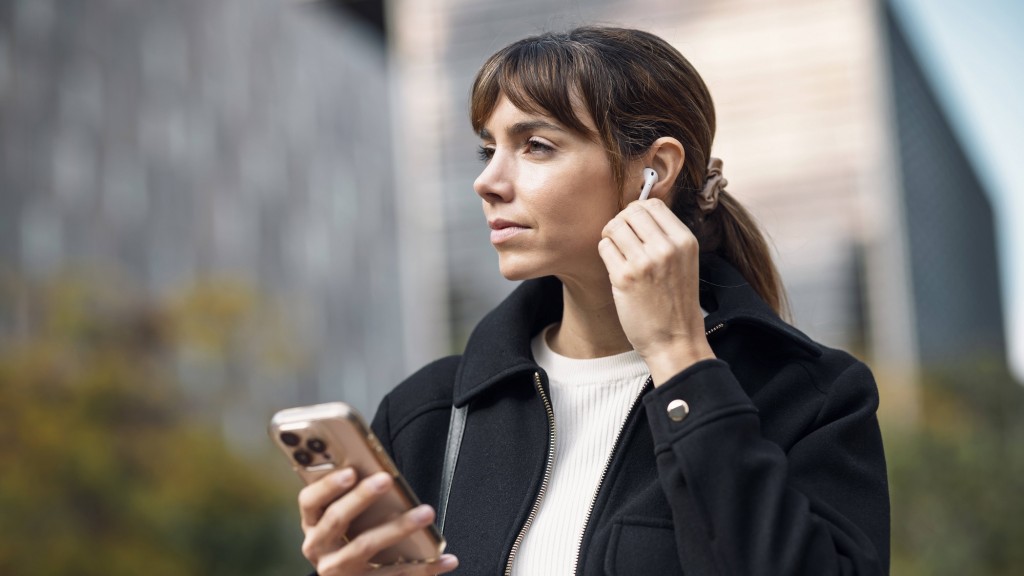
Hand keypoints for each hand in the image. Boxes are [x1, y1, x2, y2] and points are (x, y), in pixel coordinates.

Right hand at [298, 468, 458, 574]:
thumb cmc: (351, 538)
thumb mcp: (341, 521)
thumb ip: (352, 498)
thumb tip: (381, 471)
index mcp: (313, 524)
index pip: (310, 501)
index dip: (327, 485)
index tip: (350, 471)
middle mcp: (319, 548)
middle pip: (337, 519)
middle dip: (362, 497)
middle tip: (387, 479)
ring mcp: (338, 570)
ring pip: (366, 545)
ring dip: (399, 527)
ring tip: (426, 513)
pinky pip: (393, 575)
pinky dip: (424, 568)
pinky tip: (446, 559)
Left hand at [598, 198, 714, 384]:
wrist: (676, 340)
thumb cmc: (675, 302)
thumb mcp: (684, 262)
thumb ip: (665, 236)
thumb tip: (636, 211)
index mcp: (685, 241)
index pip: (653, 203)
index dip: (637, 211)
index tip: (634, 226)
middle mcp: (666, 248)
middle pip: (631, 211)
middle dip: (621, 222)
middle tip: (621, 240)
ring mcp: (645, 262)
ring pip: (614, 226)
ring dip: (610, 237)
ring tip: (618, 254)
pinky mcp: (625, 278)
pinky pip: (604, 248)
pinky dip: (606, 254)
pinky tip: (615, 269)